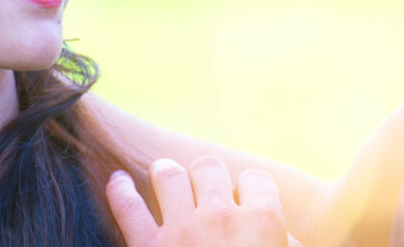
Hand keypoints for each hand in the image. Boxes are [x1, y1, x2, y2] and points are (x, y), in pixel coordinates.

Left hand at [106, 155, 301, 245]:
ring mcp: (180, 230)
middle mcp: (220, 217)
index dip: (249, 191)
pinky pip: (127, 206)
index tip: (244, 203)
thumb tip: (285, 237)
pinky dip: (119, 190)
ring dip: (166, 174)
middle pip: (209, 167)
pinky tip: (118, 182)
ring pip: (168, 174)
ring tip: (164, 177)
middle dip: (206, 177)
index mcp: (262, 224)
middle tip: (203, 190)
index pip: (255, 179)